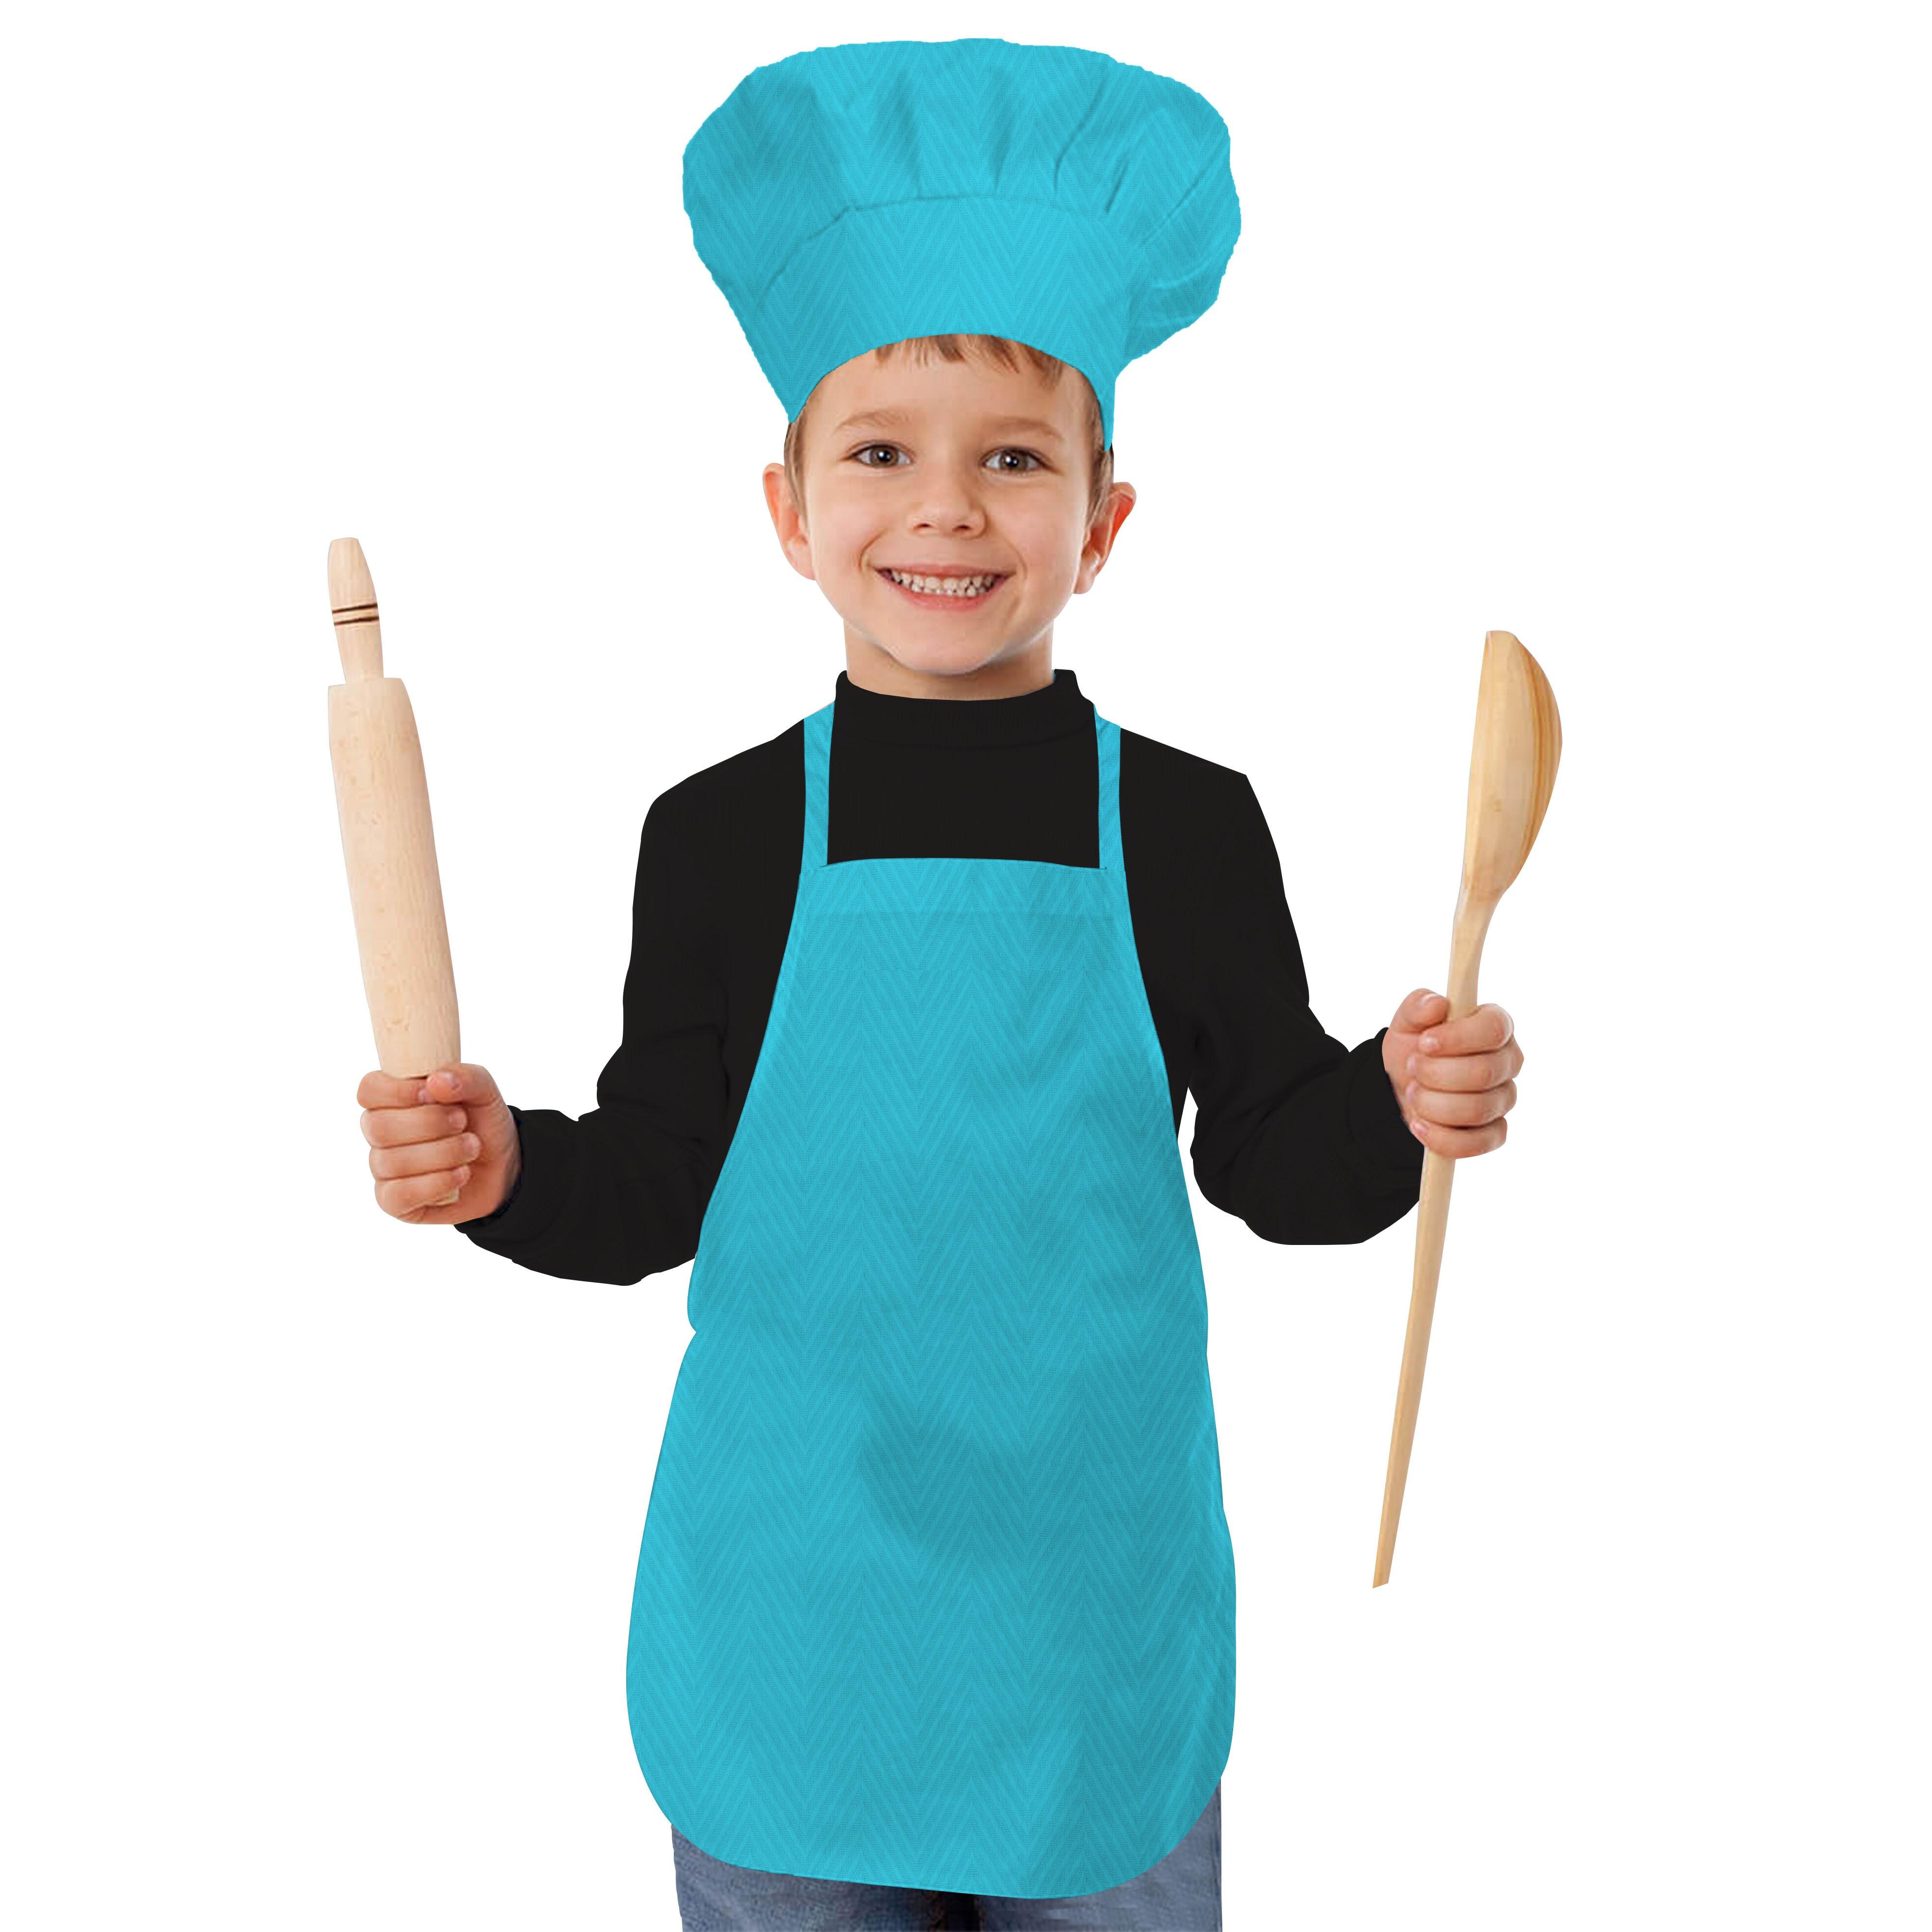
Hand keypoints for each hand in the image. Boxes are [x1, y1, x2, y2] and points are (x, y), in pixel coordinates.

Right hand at [356, 1061, 521, 1223]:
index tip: (431, 1093)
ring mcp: (384, 1169)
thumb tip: (435, 1080)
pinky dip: (437, 1183)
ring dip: (443, 1153)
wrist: (502, 1166)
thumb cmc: (482, 1124)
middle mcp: (381, 1134)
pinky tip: (461, 1174)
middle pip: (379, 1127)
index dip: (396, 1091)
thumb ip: (466, 1077)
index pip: (369, 1090)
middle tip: (462, 1122)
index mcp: (393, 1100)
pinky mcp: (394, 1201)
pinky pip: (399, 1194)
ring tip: (472, 1148)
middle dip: (429, 1123)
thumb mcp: (485, 1092)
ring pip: (392, 1162)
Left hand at [1382, 988, 1522, 1158]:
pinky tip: (1419, 1123)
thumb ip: (1418, 1005)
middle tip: (1413, 1067)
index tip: (1425, 1042)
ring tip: (1413, 1091)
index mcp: (1495, 1026)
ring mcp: (1504, 1099)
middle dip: (1437, 1073)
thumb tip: (1438, 1003)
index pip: (1494, 1029)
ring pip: (1478, 1110)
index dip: (1458, 1038)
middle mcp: (1507, 1062)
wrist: (1403, 1084)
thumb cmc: (1415, 1046)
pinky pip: (1476, 1144)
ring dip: (1433, 1104)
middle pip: (1484, 1074)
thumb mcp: (1407, 1020)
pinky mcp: (1494, 1132)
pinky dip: (1441, 1137)